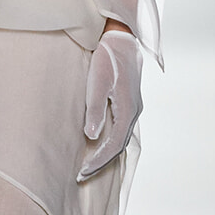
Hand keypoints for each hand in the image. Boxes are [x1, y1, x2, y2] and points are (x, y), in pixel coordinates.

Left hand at [77, 30, 141, 180]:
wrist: (122, 38)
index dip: (98, 161)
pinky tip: (99, 144)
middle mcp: (133, 112)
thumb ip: (95, 109)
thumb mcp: (97, 82)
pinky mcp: (129, 102)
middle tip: (81, 176)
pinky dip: (110, 142)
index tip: (81, 172)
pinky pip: (121, 129)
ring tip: (88, 165)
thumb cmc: (107, 58)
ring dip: (105, 154)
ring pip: (121, 139)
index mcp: (128, 110)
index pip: (114, 145)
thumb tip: (91, 136)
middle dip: (101, 163)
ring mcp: (133, 107)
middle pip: (119, 146)